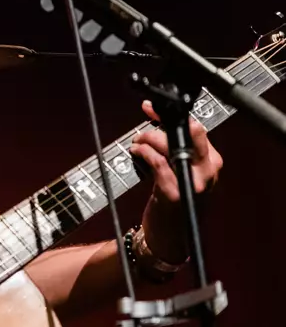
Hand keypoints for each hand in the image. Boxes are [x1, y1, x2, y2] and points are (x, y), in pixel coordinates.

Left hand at [130, 100, 222, 262]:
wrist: (170, 238)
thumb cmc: (175, 199)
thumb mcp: (180, 168)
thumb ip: (171, 143)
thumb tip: (151, 112)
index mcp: (211, 161)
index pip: (195, 128)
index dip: (170, 114)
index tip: (150, 108)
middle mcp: (207, 171)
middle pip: (188, 133)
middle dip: (160, 127)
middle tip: (143, 132)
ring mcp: (193, 184)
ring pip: (171, 146)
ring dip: (148, 140)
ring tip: (137, 145)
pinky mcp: (174, 194)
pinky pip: (158, 163)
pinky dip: (143, 153)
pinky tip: (136, 153)